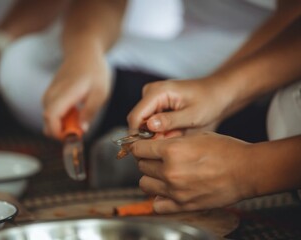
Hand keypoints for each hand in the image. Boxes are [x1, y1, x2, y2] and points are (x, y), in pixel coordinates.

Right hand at [42, 50, 110, 138]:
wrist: (83, 52)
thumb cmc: (94, 71)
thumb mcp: (100, 92)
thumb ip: (90, 112)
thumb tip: (82, 130)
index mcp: (64, 93)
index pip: (50, 117)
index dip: (59, 133)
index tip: (74, 136)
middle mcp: (51, 95)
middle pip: (47, 123)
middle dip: (62, 133)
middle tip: (81, 127)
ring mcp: (48, 95)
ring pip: (48, 120)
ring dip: (63, 126)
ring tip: (81, 116)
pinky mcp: (48, 96)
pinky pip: (51, 114)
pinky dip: (61, 119)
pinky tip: (75, 112)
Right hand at [127, 79, 231, 134]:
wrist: (218, 94)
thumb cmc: (209, 101)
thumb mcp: (192, 115)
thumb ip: (170, 121)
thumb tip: (148, 126)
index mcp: (157, 91)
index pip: (135, 118)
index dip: (139, 137)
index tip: (152, 152)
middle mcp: (150, 93)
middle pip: (137, 122)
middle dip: (150, 137)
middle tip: (171, 143)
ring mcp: (151, 99)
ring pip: (143, 125)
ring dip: (157, 135)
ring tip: (178, 135)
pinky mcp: (155, 105)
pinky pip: (150, 124)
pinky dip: (161, 132)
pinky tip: (176, 132)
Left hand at [131, 132, 255, 212]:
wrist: (246, 170)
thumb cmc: (225, 150)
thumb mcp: (195, 135)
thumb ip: (171, 141)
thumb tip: (153, 145)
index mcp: (172, 150)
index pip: (139, 149)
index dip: (140, 147)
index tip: (143, 148)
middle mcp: (170, 171)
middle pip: (141, 166)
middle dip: (147, 160)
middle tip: (157, 159)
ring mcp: (175, 191)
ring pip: (145, 184)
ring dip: (151, 178)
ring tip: (162, 174)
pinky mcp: (183, 206)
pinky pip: (157, 205)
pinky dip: (159, 198)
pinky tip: (167, 191)